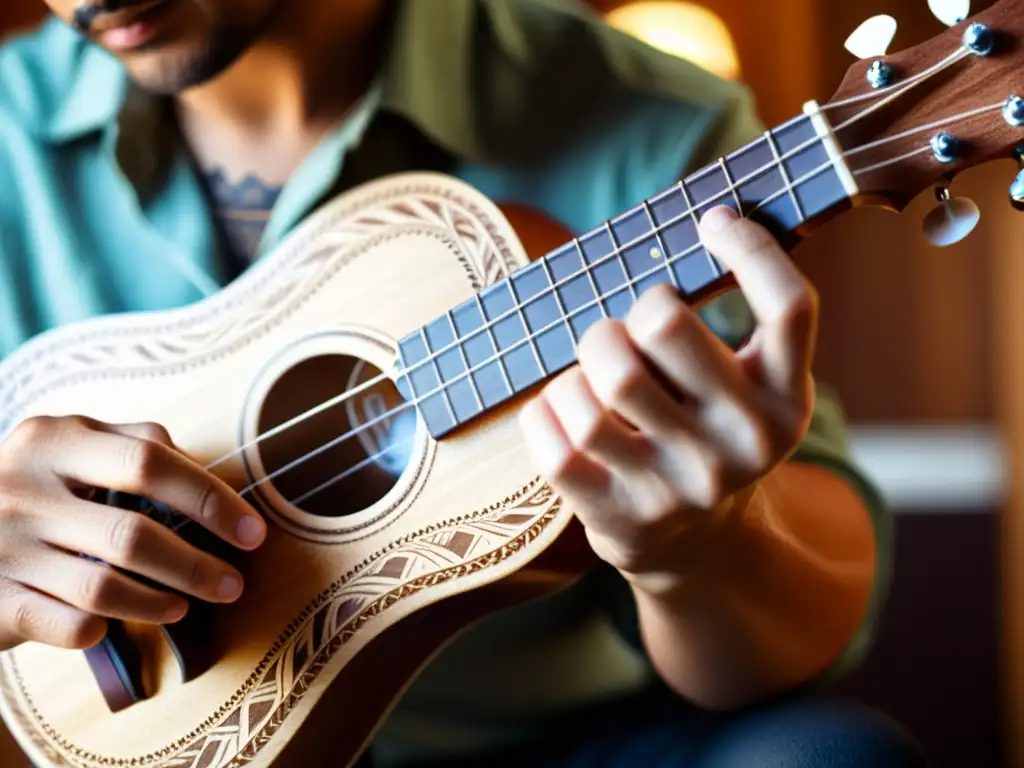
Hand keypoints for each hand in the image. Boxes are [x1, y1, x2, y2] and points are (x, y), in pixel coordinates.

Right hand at [0, 415, 266, 650]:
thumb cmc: (36, 486)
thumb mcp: (73, 446)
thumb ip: (137, 445)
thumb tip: (212, 478)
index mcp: (53, 439)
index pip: (150, 462)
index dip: (211, 499)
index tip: (253, 531)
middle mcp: (21, 488)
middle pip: (134, 534)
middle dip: (198, 565)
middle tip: (234, 584)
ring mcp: (1, 547)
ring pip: (104, 588)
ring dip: (161, 601)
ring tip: (186, 603)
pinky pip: (70, 625)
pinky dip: (108, 627)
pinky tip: (122, 622)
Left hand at [519, 205, 816, 587]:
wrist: (699, 548)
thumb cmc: (710, 435)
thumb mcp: (747, 391)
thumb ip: (730, 329)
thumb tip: (699, 226)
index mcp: (784, 401)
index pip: (791, 307)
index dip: (751, 249)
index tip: (711, 222)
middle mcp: (742, 443)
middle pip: (663, 327)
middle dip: (634, 307)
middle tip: (630, 325)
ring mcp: (680, 484)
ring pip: (602, 383)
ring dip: (582, 361)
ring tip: (591, 371)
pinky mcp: (621, 515)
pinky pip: (556, 443)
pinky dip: (543, 410)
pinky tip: (558, 407)